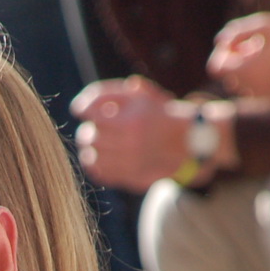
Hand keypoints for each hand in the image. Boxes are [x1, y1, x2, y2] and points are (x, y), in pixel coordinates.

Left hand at [69, 76, 191, 192]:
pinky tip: (98, 156)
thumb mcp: (143, 95)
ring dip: (89, 148)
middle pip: (89, 137)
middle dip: (86, 130)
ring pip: (91, 157)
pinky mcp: (131, 178)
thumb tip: (80, 104)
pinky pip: (100, 174)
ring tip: (94, 142)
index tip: (80, 109)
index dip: (82, 109)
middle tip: (90, 128)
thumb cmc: (161, 114)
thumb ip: (112, 93)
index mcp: (131, 121)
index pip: (92, 114)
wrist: (189, 142)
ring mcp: (130, 164)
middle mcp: (130, 145)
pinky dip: (94, 164)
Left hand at [207, 14, 269, 104]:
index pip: (216, 67)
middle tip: (251, 44)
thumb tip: (219, 41)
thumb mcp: (265, 26)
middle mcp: (252, 87)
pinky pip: (252, 87)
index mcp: (247, 71)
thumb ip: (237, 32)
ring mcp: (262, 94)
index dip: (221, 53)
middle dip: (233, 59)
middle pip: (226, 75)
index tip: (236, 41)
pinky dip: (254, 74)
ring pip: (238, 82)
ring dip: (244, 66)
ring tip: (262, 50)